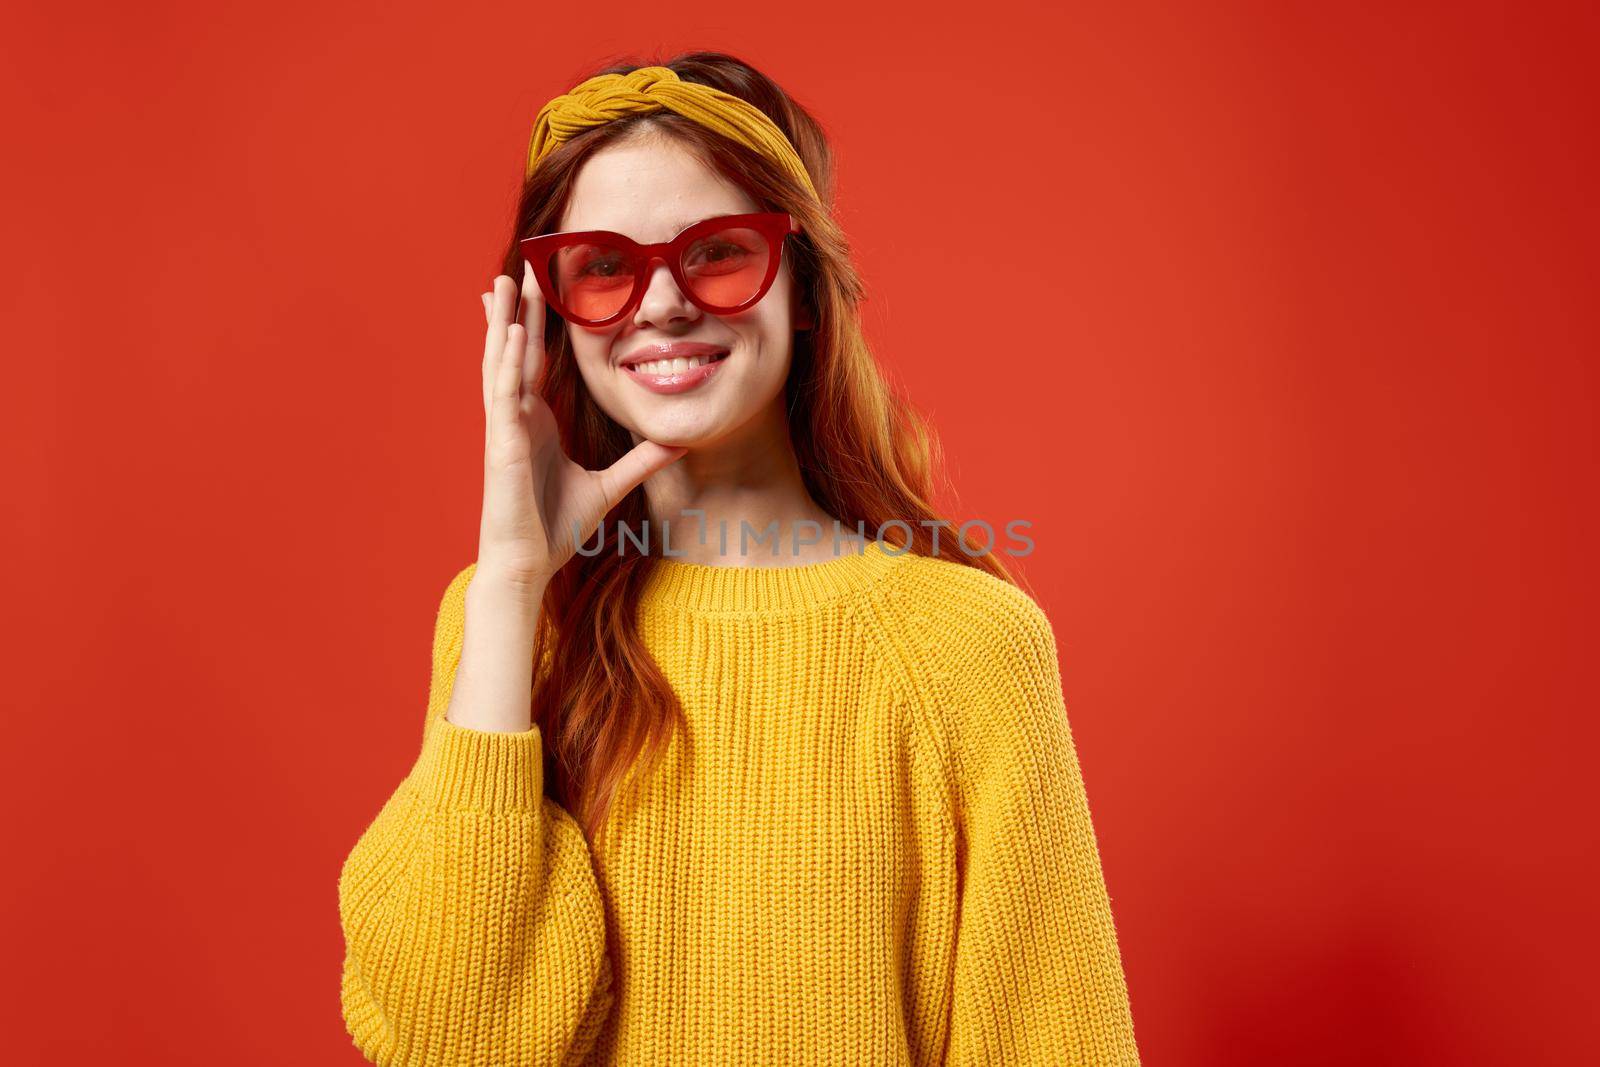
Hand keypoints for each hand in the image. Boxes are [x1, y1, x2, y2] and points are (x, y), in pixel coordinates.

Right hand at [474, 263, 687, 589]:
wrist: (529, 565)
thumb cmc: (555, 530)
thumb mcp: (610, 485)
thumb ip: (641, 459)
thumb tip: (678, 441)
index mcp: (536, 422)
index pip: (536, 361)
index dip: (539, 323)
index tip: (543, 288)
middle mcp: (517, 417)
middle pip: (516, 349)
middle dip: (520, 306)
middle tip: (523, 263)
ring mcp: (506, 428)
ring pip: (502, 362)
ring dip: (505, 319)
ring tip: (508, 279)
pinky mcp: (503, 444)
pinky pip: (504, 394)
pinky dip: (508, 361)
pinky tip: (515, 331)